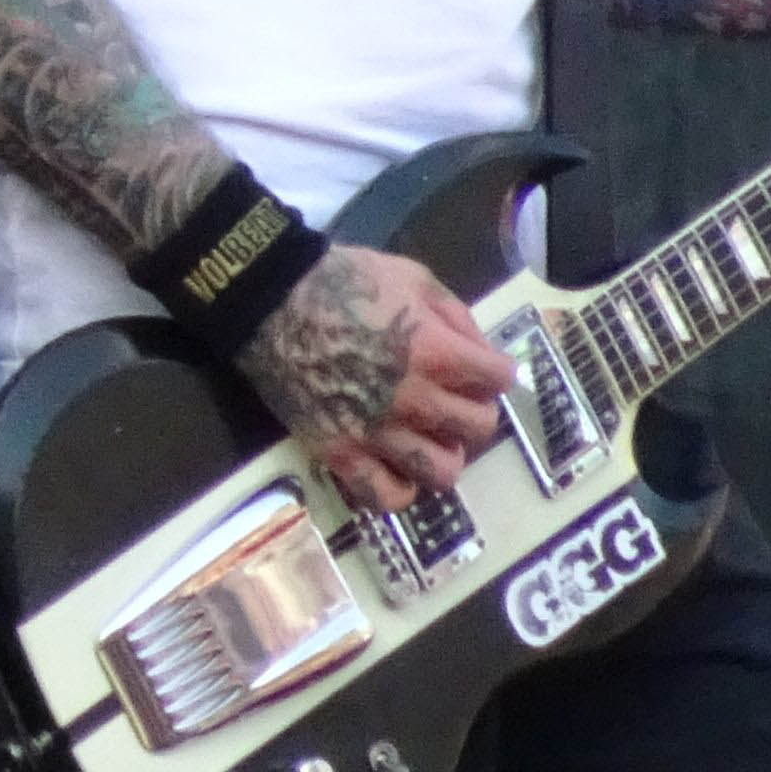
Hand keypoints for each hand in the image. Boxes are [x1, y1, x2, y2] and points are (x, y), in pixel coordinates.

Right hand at [237, 242, 513, 511]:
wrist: (270, 300)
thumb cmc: (344, 281)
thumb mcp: (412, 276)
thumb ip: (456, 316)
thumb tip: (481, 351)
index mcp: (435, 352)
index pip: (500, 378)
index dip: (494, 370)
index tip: (480, 368)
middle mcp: (414, 400)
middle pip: (478, 427)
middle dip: (474, 410)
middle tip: (454, 400)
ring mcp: (376, 433)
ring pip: (441, 472)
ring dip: (444, 454)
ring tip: (429, 438)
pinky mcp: (340, 453)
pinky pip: (386, 496)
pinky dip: (400, 488)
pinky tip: (396, 466)